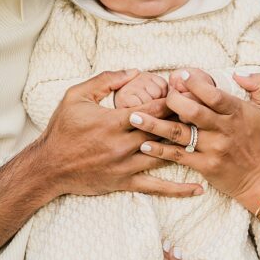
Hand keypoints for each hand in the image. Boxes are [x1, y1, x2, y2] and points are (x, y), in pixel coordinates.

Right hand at [37, 69, 203, 199]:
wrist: (48, 167)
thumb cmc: (62, 129)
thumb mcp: (77, 96)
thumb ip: (106, 80)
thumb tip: (135, 71)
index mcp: (115, 121)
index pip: (154, 107)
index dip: (175, 98)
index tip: (190, 90)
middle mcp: (124, 144)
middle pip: (165, 130)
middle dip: (187, 120)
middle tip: (208, 113)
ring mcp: (127, 166)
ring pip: (165, 156)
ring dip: (187, 147)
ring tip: (210, 140)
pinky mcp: (125, 183)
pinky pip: (157, 188)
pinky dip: (179, 189)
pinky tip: (199, 187)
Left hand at [128, 69, 259, 202]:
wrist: (259, 177)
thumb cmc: (258, 138)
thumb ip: (259, 83)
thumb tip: (238, 72)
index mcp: (236, 112)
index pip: (213, 95)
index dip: (194, 84)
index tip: (178, 75)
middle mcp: (223, 129)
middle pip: (193, 112)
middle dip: (171, 101)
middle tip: (154, 94)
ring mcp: (213, 149)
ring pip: (180, 134)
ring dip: (154, 125)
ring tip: (133, 117)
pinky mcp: (205, 166)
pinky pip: (179, 156)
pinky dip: (160, 151)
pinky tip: (144, 144)